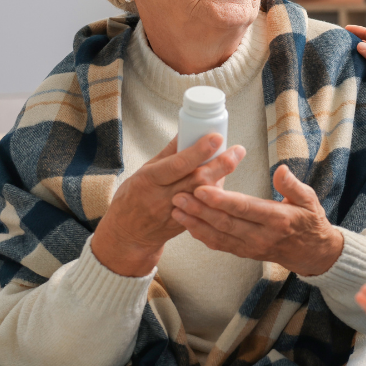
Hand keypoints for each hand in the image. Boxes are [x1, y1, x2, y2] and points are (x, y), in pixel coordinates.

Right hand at [94, 135, 243, 276]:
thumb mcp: (143, 172)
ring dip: (222, 177)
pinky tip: (223, 180)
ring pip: (205, 196)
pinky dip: (216, 194)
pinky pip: (205, 209)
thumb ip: (168, 154)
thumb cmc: (133, 198)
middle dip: (221, 164)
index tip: (216, 138)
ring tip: (234, 158)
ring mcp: (176, 214)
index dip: (198, 151)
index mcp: (150, 180)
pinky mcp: (185, 225)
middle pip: (197, 180)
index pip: (178, 165)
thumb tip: (186, 131)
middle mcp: (163, 198)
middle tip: (237, 150)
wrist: (128, 235)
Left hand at [171, 164, 344, 275]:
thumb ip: (292, 185)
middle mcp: (262, 236)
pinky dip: (202, 235)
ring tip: (176, 209)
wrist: (312, 252)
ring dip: (195, 223)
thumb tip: (280, 170)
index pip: (245, 209)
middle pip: (226, 223)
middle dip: (200, 210)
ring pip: (219, 236)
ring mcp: (251, 247)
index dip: (222, 200)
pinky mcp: (244, 252)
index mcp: (277, 219)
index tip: (202, 188)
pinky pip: (220, 245)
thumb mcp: (309, 199)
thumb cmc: (309, 221)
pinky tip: (188, 224)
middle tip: (179, 195)